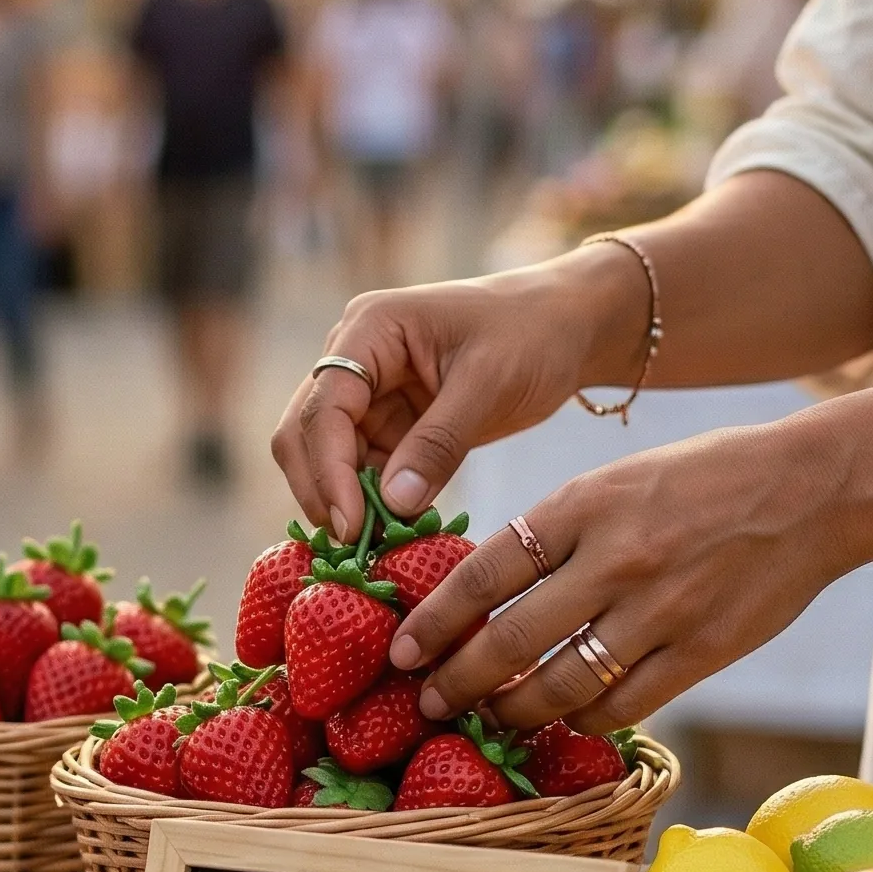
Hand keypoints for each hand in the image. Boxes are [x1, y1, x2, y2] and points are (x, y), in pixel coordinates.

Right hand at [272, 252, 647, 541]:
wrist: (567, 326)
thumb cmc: (533, 334)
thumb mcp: (489, 385)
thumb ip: (438, 443)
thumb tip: (392, 505)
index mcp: (369, 328)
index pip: (324, 406)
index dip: (328, 470)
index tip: (351, 525)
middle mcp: (353, 357)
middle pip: (305, 432)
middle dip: (323, 489)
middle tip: (353, 545)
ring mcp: (367, 391)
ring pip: (326, 458)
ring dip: (345, 501)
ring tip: (376, 545)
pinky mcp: (387, 422)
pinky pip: (362, 469)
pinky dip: (371, 502)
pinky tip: (393, 531)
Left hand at [387, 418, 849, 732]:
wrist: (812, 489)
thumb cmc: (701, 480)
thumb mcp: (612, 483)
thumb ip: (552, 533)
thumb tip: (484, 592)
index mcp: (581, 506)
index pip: (483, 575)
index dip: (433, 621)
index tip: (402, 650)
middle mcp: (614, 559)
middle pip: (510, 641)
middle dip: (457, 682)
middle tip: (428, 702)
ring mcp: (660, 610)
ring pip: (562, 685)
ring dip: (514, 712)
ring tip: (490, 719)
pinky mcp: (702, 652)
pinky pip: (623, 705)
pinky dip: (584, 719)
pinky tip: (566, 719)